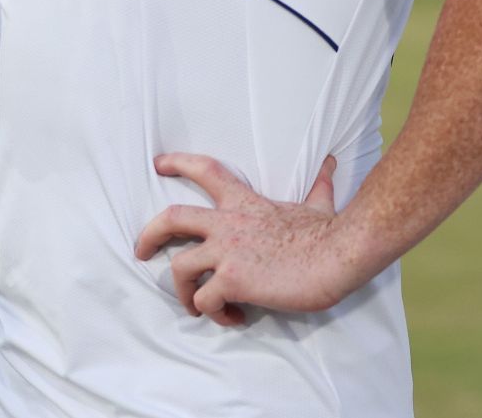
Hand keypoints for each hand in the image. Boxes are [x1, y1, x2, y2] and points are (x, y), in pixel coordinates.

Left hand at [134, 153, 347, 326]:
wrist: (339, 253)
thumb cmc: (328, 232)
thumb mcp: (317, 202)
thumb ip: (317, 184)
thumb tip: (330, 164)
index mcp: (245, 203)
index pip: (206, 171)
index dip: (179, 164)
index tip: (160, 164)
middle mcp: (229, 223)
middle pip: (171, 218)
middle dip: (149, 235)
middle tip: (142, 251)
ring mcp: (228, 251)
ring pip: (179, 269)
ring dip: (184, 293)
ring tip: (197, 306)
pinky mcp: (232, 280)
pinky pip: (205, 302)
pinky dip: (214, 314)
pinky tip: (233, 317)